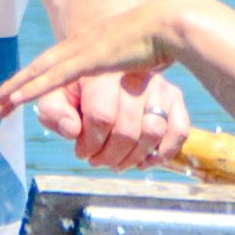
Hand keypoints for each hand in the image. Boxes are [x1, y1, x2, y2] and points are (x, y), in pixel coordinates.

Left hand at [0, 0, 208, 117]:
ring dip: (16, 88)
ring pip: (40, 72)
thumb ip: (134, 76)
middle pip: (40, 68)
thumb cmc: (167, 40)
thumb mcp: (144, 62)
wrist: (174, 22)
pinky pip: (56, 77)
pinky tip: (17, 97)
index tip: (16, 95)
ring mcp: (85, 50)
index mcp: (94, 47)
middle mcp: (83, 46)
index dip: (34, 80)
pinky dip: (34, 88)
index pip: (56, 67)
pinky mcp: (92, 58)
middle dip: (15, 86)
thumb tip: (139, 85)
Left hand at [39, 69, 187, 168]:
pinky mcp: (174, 97)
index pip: (101, 117)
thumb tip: (72, 130)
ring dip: (133, 158)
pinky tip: (143, 162)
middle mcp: (135, 75)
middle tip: (97, 161)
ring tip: (117, 163)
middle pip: (127, 130)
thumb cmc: (75, 91)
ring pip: (153, 132)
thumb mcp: (54, 97)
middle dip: (109, 156)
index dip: (90, 145)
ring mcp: (158, 86)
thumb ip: (54, 112)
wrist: (102, 70)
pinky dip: (163, 153)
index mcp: (102, 73)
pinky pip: (180, 130)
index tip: (81, 153)